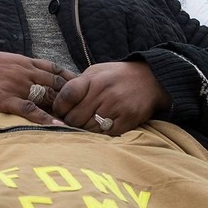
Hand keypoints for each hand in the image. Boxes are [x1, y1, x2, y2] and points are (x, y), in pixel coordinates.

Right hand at [0, 51, 76, 125]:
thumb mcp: (1, 59)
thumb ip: (18, 65)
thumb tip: (30, 71)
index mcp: (23, 61)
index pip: (54, 68)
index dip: (69, 79)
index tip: (81, 88)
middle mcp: (24, 72)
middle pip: (56, 83)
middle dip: (71, 96)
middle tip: (83, 109)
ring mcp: (16, 86)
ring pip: (47, 96)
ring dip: (64, 108)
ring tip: (78, 120)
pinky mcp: (5, 100)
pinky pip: (30, 110)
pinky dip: (45, 118)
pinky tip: (58, 126)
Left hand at [51, 61, 170, 134]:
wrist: (151, 79)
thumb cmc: (116, 77)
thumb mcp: (95, 72)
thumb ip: (76, 85)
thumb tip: (55, 102)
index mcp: (93, 80)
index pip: (67, 96)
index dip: (59, 106)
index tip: (60, 110)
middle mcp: (104, 94)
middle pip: (74, 117)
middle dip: (69, 121)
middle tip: (73, 120)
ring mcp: (116, 108)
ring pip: (87, 128)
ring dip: (83, 129)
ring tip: (87, 122)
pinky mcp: (127, 121)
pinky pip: (104, 135)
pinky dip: (99, 134)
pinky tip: (100, 126)